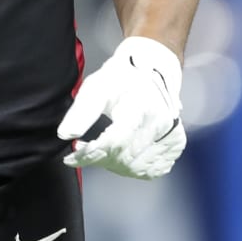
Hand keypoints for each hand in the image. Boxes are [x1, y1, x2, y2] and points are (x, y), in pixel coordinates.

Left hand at [56, 36, 184, 178]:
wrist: (153, 69)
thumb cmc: (122, 78)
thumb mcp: (96, 86)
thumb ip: (81, 112)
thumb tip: (65, 135)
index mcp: (140, 106)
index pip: (113, 142)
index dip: (90, 154)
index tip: (72, 157)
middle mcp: (160, 123)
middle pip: (123, 157)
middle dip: (99, 159)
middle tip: (85, 150)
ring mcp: (171, 135)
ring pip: (135, 168)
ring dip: (114, 165)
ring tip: (103, 150)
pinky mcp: (176, 144)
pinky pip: (151, 170)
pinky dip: (132, 168)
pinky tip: (122, 156)